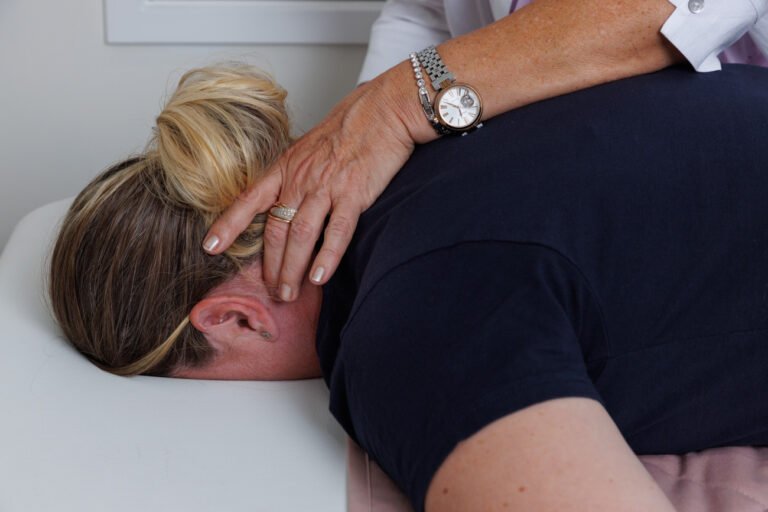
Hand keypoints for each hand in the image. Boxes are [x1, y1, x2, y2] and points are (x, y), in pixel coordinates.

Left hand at [204, 61, 434, 300]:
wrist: (383, 110)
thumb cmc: (350, 126)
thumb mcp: (310, 146)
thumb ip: (298, 173)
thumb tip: (289, 198)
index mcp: (286, 167)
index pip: (249, 200)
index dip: (228, 225)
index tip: (210, 247)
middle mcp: (300, 180)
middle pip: (276, 230)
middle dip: (270, 266)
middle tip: (271, 291)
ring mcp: (326, 188)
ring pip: (300, 236)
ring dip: (292, 270)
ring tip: (288, 294)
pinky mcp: (353, 195)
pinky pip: (336, 233)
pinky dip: (326, 258)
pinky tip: (319, 278)